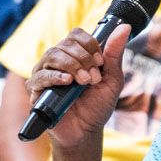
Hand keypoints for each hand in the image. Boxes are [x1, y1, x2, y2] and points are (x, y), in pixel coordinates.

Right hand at [27, 25, 129, 150]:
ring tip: (84, 82)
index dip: (89, 44)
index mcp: (74, 56)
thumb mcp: (111, 79)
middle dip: (84, 58)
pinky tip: (67, 82)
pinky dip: (55, 76)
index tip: (100, 62)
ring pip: (52, 55)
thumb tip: (125, 27)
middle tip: (94, 78)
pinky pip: (40, 75)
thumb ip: (114, 54)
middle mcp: (57, 62)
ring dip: (72, 65)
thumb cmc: (97, 106)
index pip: (75, 35)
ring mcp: (44, 74)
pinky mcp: (35, 90)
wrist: (86, 132)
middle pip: (65, 44)